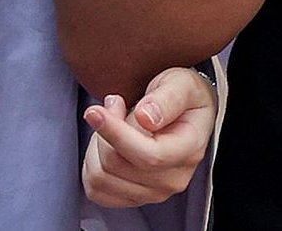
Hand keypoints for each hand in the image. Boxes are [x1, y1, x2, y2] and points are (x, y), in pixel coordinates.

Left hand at [82, 65, 218, 206]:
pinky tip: (105, 142)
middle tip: (114, 102)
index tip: (94, 111)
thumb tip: (145, 117)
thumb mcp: (181, 84)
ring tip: (112, 120)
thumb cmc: (183, 93)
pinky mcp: (135, 197)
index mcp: (189, 151)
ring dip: (97, 145)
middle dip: (105, 129)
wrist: (185, 111)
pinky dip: (92, 164)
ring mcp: (154, 193)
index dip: (116, 134)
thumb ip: (166, 98)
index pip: (149, 156)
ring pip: (102, 178)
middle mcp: (173, 179)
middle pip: (117, 165)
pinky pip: (97, 190)